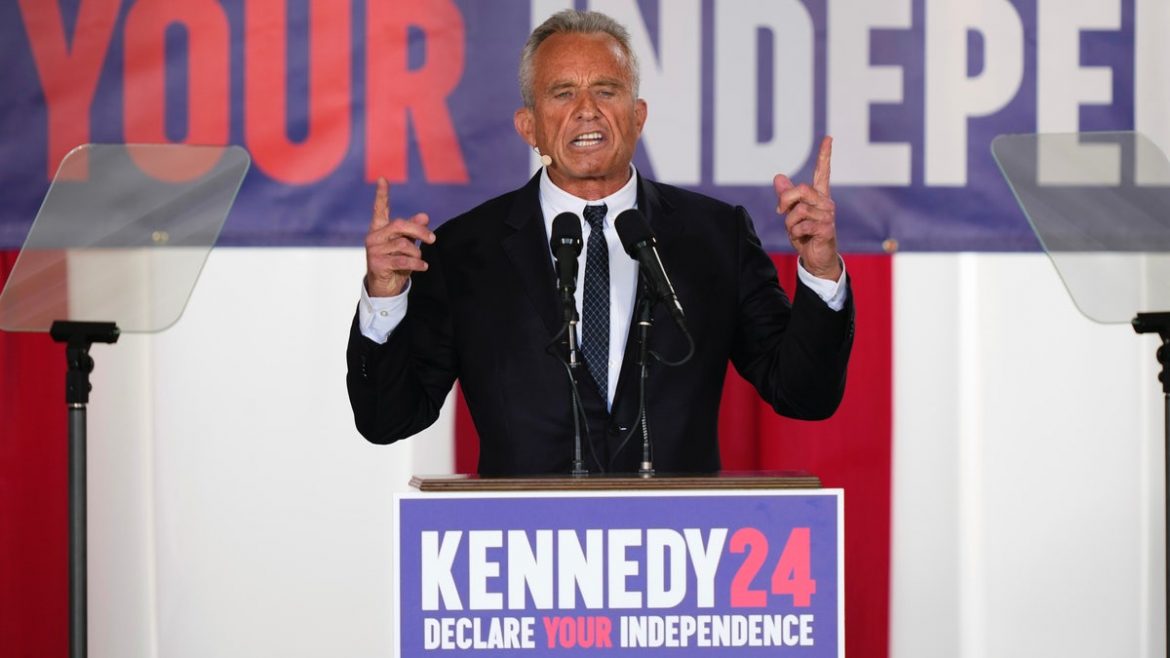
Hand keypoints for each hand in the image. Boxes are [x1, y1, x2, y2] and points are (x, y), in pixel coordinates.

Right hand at [364, 177, 434, 296]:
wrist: (385, 288)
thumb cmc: (396, 262)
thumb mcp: (406, 245)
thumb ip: (413, 230)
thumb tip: (424, 215)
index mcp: (379, 229)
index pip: (380, 209)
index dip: (381, 194)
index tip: (383, 179)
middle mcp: (374, 237)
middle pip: (399, 225)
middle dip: (419, 231)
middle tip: (432, 239)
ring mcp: (373, 250)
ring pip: (403, 244)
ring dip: (416, 253)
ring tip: (419, 260)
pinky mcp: (377, 264)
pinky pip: (402, 260)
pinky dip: (416, 263)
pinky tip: (424, 267)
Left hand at [775, 136, 840, 280]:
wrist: (816, 258)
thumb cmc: (805, 234)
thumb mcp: (791, 213)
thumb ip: (786, 196)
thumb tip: (778, 176)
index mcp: (819, 196)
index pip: (823, 172)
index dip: (825, 155)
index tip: (828, 138)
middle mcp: (826, 203)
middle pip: (802, 189)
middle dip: (786, 199)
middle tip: (780, 211)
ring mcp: (828, 216)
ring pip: (799, 210)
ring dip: (789, 222)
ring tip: (794, 230)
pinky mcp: (827, 229)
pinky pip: (803, 225)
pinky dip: (795, 233)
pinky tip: (801, 237)